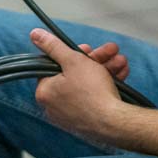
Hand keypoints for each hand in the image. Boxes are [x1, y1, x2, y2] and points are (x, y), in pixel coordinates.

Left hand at [31, 29, 124, 145]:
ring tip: (121, 61)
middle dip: (96, 59)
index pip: (54, 66)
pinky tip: (122, 74)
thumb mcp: (73, 60)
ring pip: (88, 84)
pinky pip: (94, 98)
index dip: (71, 53)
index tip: (87, 48)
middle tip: (110, 51)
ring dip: (105, 69)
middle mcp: (54, 106)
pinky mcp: (87, 121)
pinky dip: (107, 85)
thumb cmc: (92, 92)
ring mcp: (71, 115)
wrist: (115, 123)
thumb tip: (35, 34)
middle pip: (74, 73)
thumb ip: (54, 46)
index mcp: (45, 92)